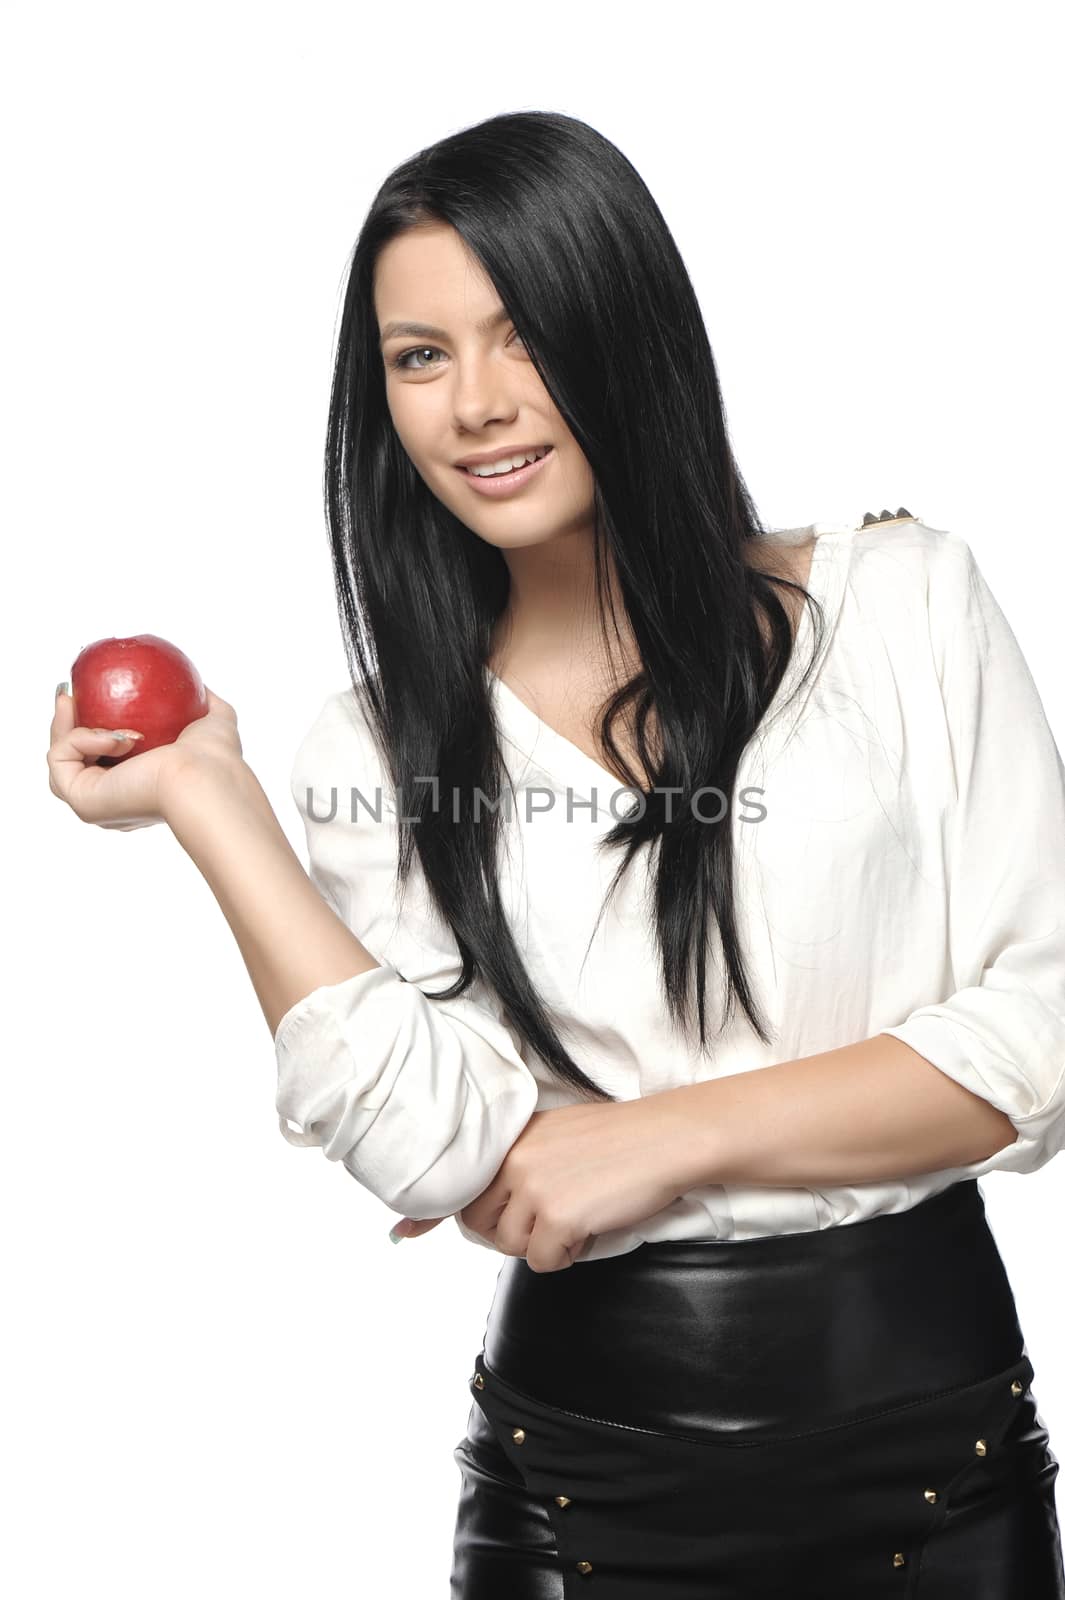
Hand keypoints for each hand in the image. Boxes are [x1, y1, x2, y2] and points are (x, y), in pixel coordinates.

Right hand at [47, 683, 243, 830]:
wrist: (203, 778)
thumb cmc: (215, 756)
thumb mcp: (212, 719)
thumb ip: (204, 703)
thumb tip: (197, 685)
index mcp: (140, 784)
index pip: (104, 754)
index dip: (91, 723)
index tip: (88, 693)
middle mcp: (115, 798)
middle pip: (75, 759)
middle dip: (65, 725)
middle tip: (68, 694)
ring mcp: (96, 804)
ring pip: (61, 761)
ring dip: (64, 728)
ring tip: (69, 700)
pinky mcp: (84, 801)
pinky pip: (62, 760)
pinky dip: (79, 739)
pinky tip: (110, 732)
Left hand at [388, 1097, 687, 1272]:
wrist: (666, 1139)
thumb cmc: (620, 1139)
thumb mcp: (555, 1136)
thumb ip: (519, 1162)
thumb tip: (485, 1206)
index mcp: (512, 1140)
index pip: (459, 1182)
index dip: (427, 1214)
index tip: (401, 1233)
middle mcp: (514, 1161)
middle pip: (481, 1224)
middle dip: (510, 1233)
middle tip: (549, 1220)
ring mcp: (533, 1188)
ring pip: (513, 1245)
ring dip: (545, 1242)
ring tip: (580, 1212)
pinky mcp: (558, 1216)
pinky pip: (545, 1260)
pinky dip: (569, 1253)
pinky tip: (592, 1225)